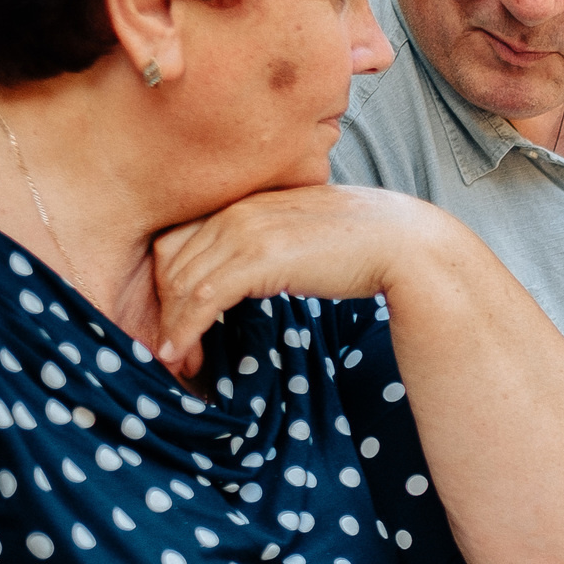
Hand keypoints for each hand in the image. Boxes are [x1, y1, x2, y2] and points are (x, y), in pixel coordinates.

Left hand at [149, 184, 464, 377]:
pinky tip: (181, 352)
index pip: (177, 240)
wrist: (400, 244)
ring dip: (172, 327)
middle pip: (169, 263)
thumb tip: (255, 275)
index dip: (167, 285)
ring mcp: (245, 231)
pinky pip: (203, 297)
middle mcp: (236, 211)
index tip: (177, 320)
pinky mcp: (258, 258)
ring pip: (181, 283)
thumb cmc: (361, 246)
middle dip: (163, 310)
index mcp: (243, 202)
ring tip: (177, 360)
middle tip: (170, 349)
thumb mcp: (300, 236)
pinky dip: (184, 328)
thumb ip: (268, 245)